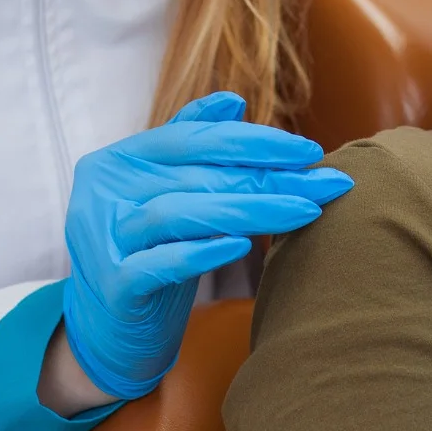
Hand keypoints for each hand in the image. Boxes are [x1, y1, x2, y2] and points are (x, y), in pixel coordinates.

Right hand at [60, 92, 351, 400]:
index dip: (255, 141)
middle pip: (199, 175)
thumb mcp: (170, 195)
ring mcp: (103, 238)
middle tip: (327, 184)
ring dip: (251, 210)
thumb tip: (233, 101)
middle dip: (271, 177)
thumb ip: (192, 147)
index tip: (311, 151)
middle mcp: (104, 191)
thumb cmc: (151, 252)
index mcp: (120, 159)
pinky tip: (243, 246)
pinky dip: (201, 253)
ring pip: (181, 213)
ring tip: (306, 211)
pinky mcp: (112, 286)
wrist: (109, 329)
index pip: (194, 138)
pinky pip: (157, 263)